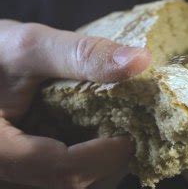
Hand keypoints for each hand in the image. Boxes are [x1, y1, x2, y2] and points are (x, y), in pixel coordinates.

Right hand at [0, 20, 149, 187]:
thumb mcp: (30, 48)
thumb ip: (80, 55)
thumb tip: (139, 60)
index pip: (62, 170)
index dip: (106, 156)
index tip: (131, 133)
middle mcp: (4, 175)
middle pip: (69, 187)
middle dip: (110, 164)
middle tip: (130, 132)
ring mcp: (12, 178)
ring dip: (101, 169)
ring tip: (115, 136)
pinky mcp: (22, 173)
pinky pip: (56, 183)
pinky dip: (86, 167)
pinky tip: (95, 143)